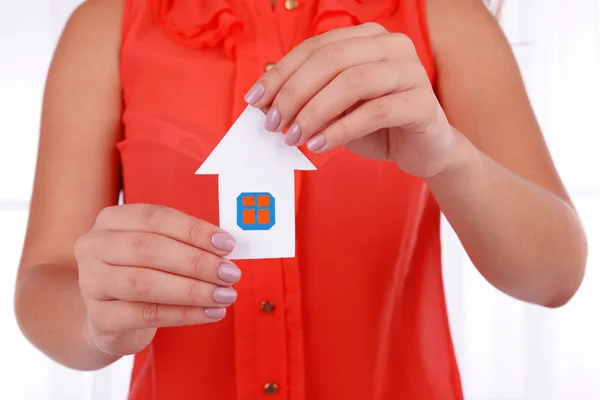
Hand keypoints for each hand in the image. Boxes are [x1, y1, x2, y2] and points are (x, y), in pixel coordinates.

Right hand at [74, 204, 239, 355]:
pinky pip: (146, 314)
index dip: (194, 230)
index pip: (156, 218)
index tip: (227, 244)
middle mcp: (94, 246)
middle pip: (149, 249)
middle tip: (229, 273)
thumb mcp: (158, 249)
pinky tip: (209, 313)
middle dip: (196, 261)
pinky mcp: (98, 317)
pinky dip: (184, 314)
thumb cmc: (142, 273)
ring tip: (224, 295)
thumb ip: (185, 242)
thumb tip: (225, 246)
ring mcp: (91, 282)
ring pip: (145, 283)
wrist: (111, 318)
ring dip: (192, 290)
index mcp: (112, 219)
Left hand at [244, 23, 459, 178]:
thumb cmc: (375, 125)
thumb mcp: (334, 107)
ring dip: (314, 112)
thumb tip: (265, 85)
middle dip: (294, 93)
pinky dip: (340, 130)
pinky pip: (375, 112)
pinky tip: (319, 145)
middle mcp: (391, 45)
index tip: (255, 100)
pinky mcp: (422, 102)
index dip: (281, 73)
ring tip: (293, 137)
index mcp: (367, 37)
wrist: (422, 149)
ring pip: (351, 82)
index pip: (315, 47)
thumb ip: (306, 92)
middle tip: (273, 123)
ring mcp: (410, 71)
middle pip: (331, 59)